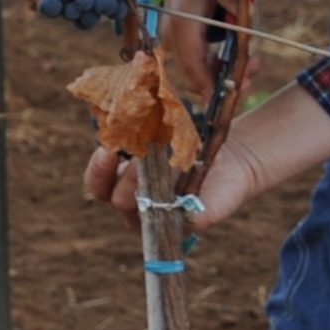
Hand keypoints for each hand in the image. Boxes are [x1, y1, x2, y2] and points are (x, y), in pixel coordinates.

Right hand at [83, 83, 329, 232]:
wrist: (232, 155)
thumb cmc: (190, 140)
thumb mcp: (161, 130)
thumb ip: (139, 126)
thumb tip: (124, 106)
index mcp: (125, 186)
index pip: (98, 187)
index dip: (97, 171)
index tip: (105, 149)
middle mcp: (139, 208)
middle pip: (116, 200)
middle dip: (124, 177)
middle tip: (138, 157)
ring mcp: (163, 220)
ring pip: (141, 213)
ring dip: (145, 187)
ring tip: (158, 165)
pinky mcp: (190, 224)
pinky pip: (175, 219)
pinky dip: (174, 201)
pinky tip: (180, 184)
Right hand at [163, 0, 244, 96]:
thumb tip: (246, 17)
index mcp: (182, 20)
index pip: (193, 60)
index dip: (208, 83)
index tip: (226, 97)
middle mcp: (173, 33)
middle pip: (194, 72)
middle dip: (222, 83)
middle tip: (250, 79)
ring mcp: (175, 39)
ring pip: (196, 72)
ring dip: (223, 76)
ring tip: (253, 65)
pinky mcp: (182, 42)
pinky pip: (198, 64)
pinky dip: (217, 69)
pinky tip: (241, 63)